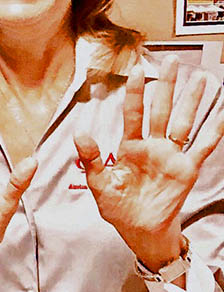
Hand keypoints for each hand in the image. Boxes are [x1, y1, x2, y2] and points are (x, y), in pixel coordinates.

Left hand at [74, 57, 223, 270]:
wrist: (138, 230)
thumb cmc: (118, 208)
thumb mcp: (99, 183)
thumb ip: (90, 158)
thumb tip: (81, 134)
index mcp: (129, 147)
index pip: (133, 113)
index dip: (136, 92)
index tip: (137, 70)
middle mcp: (152, 147)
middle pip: (161, 109)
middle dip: (167, 85)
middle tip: (173, 61)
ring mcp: (171, 156)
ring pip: (184, 122)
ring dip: (192, 101)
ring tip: (201, 79)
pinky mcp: (187, 169)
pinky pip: (203, 147)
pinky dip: (214, 131)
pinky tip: (222, 114)